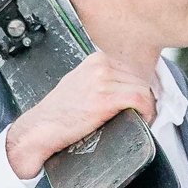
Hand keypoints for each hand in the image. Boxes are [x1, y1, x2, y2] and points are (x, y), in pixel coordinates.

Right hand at [3, 50, 157, 181]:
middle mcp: (100, 65)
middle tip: (143, 115)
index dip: (140, 88)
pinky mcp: (105, 98)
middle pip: (140, 79)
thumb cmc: (58, 113)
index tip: (142, 103)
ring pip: (143, 89)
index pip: (133, 70)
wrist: (40, 128)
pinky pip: (140, 100)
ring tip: (141, 120)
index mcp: (96, 60)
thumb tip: (126, 88)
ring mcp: (103, 80)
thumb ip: (102, 81)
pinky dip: (147, 112)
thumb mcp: (81, 84)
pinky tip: (142, 121)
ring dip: (147, 107)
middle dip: (145, 98)